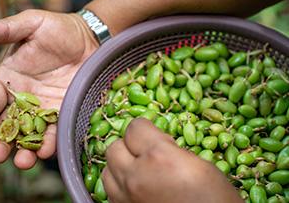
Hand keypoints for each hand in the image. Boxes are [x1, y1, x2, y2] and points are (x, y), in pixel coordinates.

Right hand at [0, 10, 98, 168]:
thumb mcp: (31, 25)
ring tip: (23, 162)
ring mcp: (45, 109)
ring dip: (25, 150)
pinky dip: (51, 142)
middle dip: (0, 143)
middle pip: (7, 126)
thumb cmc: (58, 29)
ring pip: (30, 135)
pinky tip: (46, 151)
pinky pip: (56, 131)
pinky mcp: (65, 113)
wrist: (91, 39)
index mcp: (8, 80)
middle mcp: (23, 99)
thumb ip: (4, 30)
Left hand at [102, 118, 241, 202]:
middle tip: (147, 152)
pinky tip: (138, 188)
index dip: (145, 128)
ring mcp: (125, 198)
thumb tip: (157, 142)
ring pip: (107, 170)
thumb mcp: (200, 166)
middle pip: (114, 147)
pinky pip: (111, 192)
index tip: (154, 135)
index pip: (134, 128)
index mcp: (159, 158)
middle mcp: (135, 177)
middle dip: (130, 145)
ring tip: (139, 170)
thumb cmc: (216, 201)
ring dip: (121, 166)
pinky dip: (120, 186)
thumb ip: (171, 149)